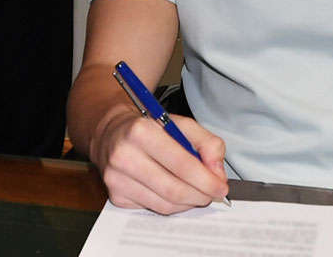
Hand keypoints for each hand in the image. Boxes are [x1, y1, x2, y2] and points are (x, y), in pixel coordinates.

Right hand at [92, 110, 229, 214]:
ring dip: (188, 203)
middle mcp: (124, 156)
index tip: (221, 187)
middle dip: (201, 195)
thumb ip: (206, 143)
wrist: (111, 133)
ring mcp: (116, 179)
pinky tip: (176, 194)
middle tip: (213, 194)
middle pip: (174, 189)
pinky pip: (153, 209)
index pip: (182, 164)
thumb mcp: (180, 124)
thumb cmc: (150, 129)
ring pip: (165, 205)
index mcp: (141, 131)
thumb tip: (217, 173)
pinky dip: (172, 205)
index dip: (207, 180)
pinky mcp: (115, 196)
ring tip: (197, 193)